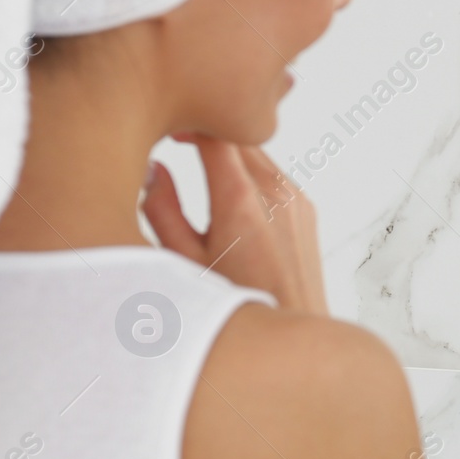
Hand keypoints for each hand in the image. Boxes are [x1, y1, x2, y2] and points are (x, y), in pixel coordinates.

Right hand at [141, 132, 329, 316]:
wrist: (292, 336)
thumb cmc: (231, 307)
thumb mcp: (181, 261)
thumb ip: (161, 209)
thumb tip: (151, 167)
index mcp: (241, 202)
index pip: (218, 135)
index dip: (191, 121)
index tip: (166, 124)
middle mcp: (276, 194)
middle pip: (240, 139)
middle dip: (208, 130)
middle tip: (173, 134)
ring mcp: (296, 200)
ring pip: (259, 155)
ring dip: (230, 151)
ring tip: (197, 157)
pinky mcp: (307, 211)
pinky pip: (275, 176)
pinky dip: (251, 172)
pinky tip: (229, 191)